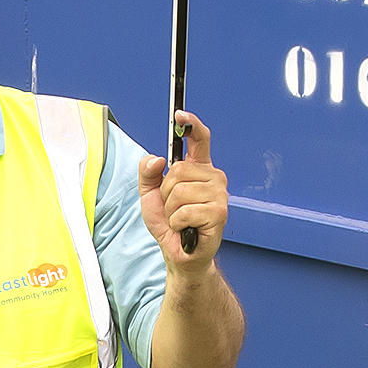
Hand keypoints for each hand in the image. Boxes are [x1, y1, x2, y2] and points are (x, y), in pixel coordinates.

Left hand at [139, 113, 228, 267]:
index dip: (191, 124)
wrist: (179, 254)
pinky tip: (185, 229)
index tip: (179, 114)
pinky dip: (177, 223)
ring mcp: (219, 195)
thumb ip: (148, 172)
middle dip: (166, 193)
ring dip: (171, 211)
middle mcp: (213, 177)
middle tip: (173, 208)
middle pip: (178, 171)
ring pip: (179, 192)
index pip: (200, 139)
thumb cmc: (169, 223)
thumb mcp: (149, 194)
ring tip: (179, 220)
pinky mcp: (219, 213)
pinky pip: (184, 211)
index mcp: (199, 169)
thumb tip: (157, 159)